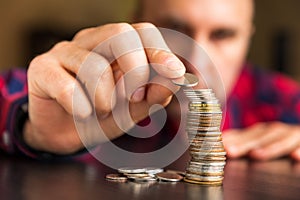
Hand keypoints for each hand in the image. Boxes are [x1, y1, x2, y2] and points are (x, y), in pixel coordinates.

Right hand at [25, 23, 185, 153]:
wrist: (64, 134)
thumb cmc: (101, 115)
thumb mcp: (133, 108)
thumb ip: (154, 94)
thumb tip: (175, 78)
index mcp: (115, 47)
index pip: (143, 32)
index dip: (160, 52)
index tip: (174, 73)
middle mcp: (91, 42)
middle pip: (121, 34)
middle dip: (136, 70)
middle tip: (134, 98)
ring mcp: (64, 52)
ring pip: (94, 64)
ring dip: (106, 97)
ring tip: (103, 111)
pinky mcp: (42, 69)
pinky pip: (65, 84)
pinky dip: (81, 106)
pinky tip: (82, 114)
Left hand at [222, 122, 299, 160]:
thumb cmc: (279, 140)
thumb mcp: (261, 139)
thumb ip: (243, 140)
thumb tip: (220, 141)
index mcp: (262, 131)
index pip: (244, 134)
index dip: (231, 139)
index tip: (217, 145)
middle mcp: (275, 131)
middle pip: (259, 137)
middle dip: (244, 144)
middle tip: (230, 151)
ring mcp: (291, 135)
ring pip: (280, 140)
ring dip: (268, 147)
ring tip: (256, 155)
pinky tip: (295, 156)